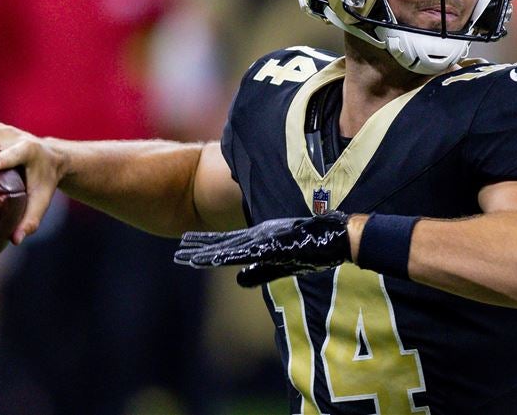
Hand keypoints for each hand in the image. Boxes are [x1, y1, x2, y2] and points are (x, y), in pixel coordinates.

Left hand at [174, 211, 350, 286]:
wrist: (338, 236)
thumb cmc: (314, 247)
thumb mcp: (281, 263)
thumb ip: (260, 272)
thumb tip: (238, 280)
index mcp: (259, 240)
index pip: (227, 246)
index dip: (206, 248)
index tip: (186, 252)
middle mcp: (259, 238)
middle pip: (223, 244)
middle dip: (200, 248)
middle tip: (178, 253)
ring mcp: (267, 240)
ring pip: (231, 248)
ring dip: (209, 253)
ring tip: (187, 256)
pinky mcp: (275, 244)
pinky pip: (249, 252)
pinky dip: (231, 255)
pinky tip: (216, 258)